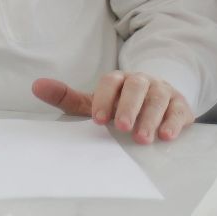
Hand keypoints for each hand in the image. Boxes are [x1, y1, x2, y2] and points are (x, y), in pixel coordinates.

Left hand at [31, 71, 191, 143]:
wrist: (157, 97)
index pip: (110, 82)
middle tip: (122, 128)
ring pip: (158, 98)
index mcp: (119, 79)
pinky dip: (173, 122)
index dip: (104, 99)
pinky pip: (178, 110)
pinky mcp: (180, 105)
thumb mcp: (95, 101)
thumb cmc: (120, 103)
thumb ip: (68, 97)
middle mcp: (142, 81)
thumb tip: (36, 86)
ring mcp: (162, 91)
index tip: (97, 120)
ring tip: (143, 138)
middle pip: (136, 87)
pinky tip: (166, 135)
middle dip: (129, 106)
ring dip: (151, 118)